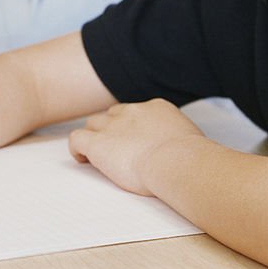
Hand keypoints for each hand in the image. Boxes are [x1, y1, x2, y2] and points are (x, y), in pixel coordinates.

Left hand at [67, 100, 203, 195]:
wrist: (175, 160)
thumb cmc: (189, 157)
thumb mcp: (190, 139)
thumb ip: (179, 139)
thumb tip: (183, 150)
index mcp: (156, 108)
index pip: (136, 112)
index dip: (132, 127)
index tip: (136, 143)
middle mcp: (132, 112)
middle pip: (112, 114)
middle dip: (111, 129)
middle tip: (115, 150)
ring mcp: (113, 125)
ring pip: (93, 123)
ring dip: (94, 137)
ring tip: (97, 156)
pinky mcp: (98, 143)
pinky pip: (77, 138)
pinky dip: (77, 148)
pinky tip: (84, 160)